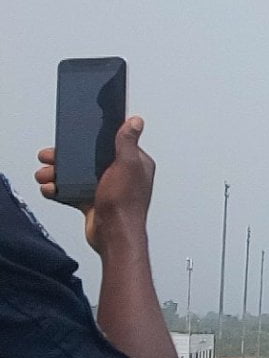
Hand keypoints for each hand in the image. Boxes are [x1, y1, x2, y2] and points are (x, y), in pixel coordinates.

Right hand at [36, 116, 155, 252]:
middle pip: (89, 158)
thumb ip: (127, 142)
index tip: (73, 135)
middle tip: (48, 156)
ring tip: (44, 175)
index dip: (91, 138)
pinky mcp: (93, 201)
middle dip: (66, 157)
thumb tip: (135, 121)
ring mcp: (106, 188)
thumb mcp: (127, 165)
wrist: (114, 236)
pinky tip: (50, 188)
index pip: (111, 143)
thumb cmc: (124, 203)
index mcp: (134, 164)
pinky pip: (72, 191)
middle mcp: (121, 175)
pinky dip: (59, 190)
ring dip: (58, 173)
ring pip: (77, 174)